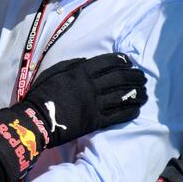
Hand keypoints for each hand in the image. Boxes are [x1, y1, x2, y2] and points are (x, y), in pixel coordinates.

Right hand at [23, 53, 147, 146]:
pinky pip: (118, 115)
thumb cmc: (43, 93)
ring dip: (136, 93)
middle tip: (142, 77)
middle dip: (134, 76)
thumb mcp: (55, 71)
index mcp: (81, 71)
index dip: (121, 61)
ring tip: (144, 92)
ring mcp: (95, 104)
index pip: (107, 62)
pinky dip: (130, 110)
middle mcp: (91, 86)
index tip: (129, 62)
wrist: (37, 118)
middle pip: (119, 78)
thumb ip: (73, 65)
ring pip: (122, 96)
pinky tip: (137, 108)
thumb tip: (89, 61)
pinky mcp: (96, 121)